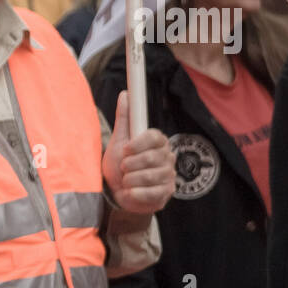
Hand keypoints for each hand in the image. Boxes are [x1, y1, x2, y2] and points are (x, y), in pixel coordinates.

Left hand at [102, 91, 175, 214]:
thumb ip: (124, 118)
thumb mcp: (118, 141)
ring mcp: (169, 176)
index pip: (155, 136)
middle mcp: (167, 157)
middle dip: (129, 165)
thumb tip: (125, 94)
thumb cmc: (120, 166)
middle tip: (123, 168)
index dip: (138, 144)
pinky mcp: (166, 194)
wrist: (118, 193)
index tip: (125, 149)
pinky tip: (131, 192)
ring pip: (148, 176)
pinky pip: (149, 193)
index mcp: (158, 142)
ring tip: (127, 180)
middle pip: (150, 158)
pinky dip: (133, 193)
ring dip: (129, 180)